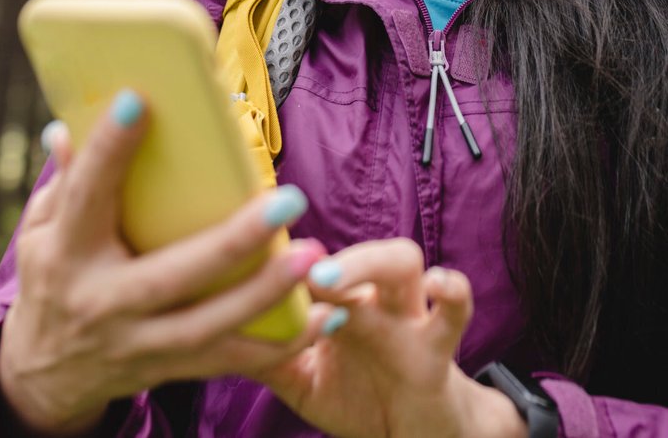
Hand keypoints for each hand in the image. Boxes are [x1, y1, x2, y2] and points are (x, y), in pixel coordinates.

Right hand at [0, 92, 344, 435]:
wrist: (45, 375)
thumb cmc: (54, 278)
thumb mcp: (42, 231)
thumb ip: (65, 182)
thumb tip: (67, 126)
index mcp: (66, 254)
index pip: (86, 196)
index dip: (108, 151)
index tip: (139, 102)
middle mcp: (102, 302)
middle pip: (172, 275)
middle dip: (234, 241)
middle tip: (291, 200)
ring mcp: (137, 343)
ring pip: (208, 326)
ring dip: (267, 293)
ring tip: (313, 256)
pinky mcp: (167, 369)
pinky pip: (231, 361)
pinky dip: (282, 345)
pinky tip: (326, 317)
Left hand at [259, 240, 527, 437]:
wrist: (415, 436)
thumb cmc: (359, 398)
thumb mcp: (303, 382)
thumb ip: (268, 354)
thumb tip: (212, 333)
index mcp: (342, 303)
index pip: (317, 261)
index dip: (289, 255)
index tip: (253, 250)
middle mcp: (375, 299)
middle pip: (361, 249)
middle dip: (329, 254)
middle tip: (297, 272)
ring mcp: (408, 318)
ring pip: (402, 263)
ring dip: (367, 263)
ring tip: (331, 282)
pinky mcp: (437, 349)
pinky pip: (455, 313)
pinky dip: (453, 293)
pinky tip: (438, 284)